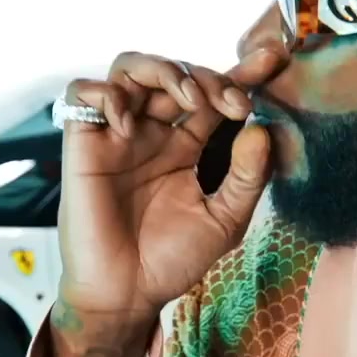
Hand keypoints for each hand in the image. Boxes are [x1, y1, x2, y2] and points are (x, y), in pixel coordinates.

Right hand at [54, 35, 288, 326]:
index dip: (241, 72)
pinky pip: (83, 92)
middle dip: (207, 76)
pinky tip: (129, 121)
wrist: (126, 295)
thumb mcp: (225, 220)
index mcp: (186, 145)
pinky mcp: (83, 143)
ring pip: (130, 66)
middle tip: (231, 103)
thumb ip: (248, 177)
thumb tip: (261, 129)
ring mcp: (117, 134)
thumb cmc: (171, 261)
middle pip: (175, 72)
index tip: (272, 60)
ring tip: (188, 100)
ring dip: (163, 69)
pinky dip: (107, 93)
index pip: (213, 95)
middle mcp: (152, 132)